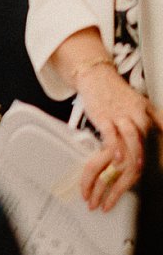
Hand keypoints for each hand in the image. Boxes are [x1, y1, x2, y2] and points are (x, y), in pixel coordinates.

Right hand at [73, 62, 153, 211]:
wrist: (97, 76)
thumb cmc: (118, 94)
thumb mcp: (144, 105)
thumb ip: (159, 120)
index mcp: (146, 116)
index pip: (156, 138)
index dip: (159, 154)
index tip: (158, 168)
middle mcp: (136, 117)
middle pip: (144, 144)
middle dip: (143, 163)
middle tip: (141, 178)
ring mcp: (119, 117)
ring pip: (131, 140)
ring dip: (133, 157)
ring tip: (134, 172)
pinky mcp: (103, 117)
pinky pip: (111, 134)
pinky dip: (113, 147)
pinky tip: (114, 158)